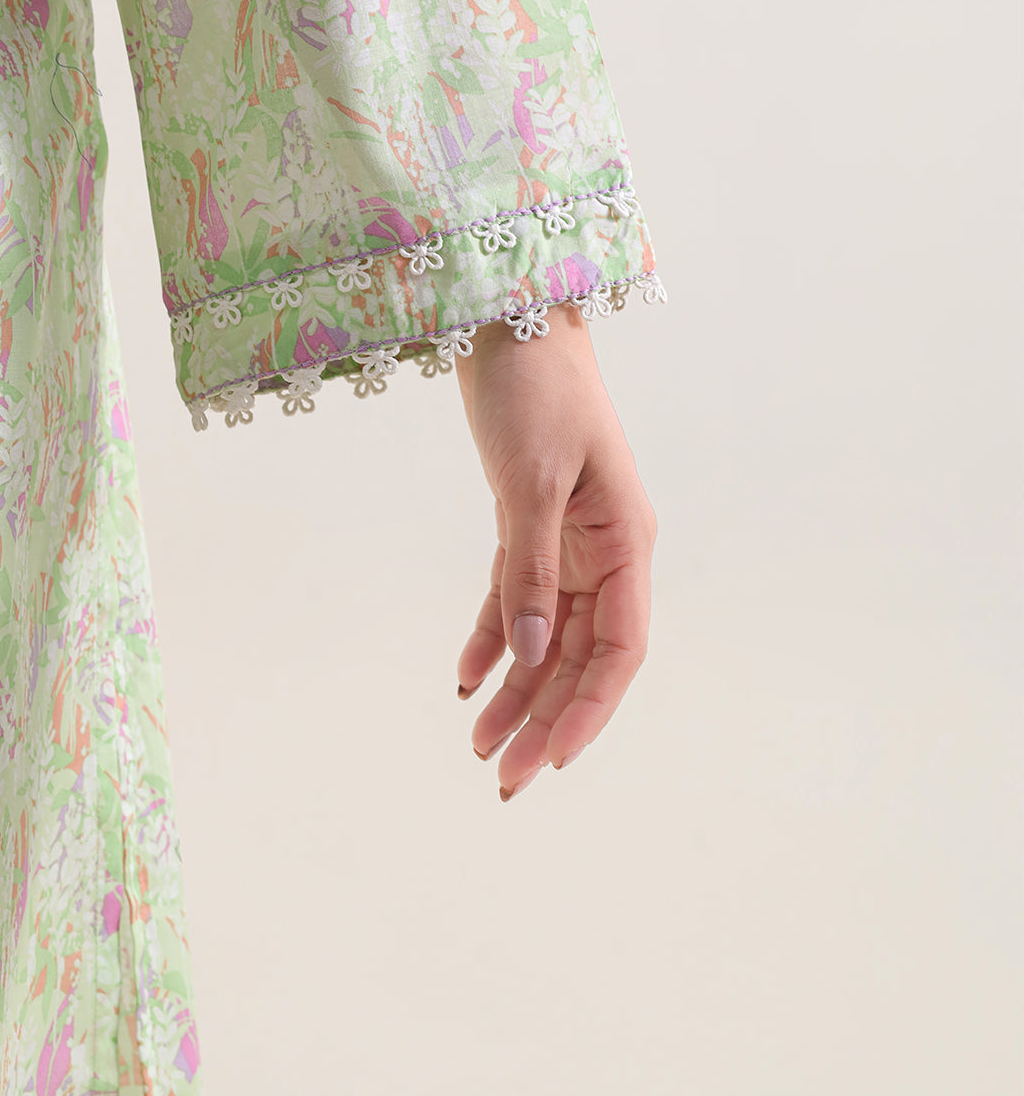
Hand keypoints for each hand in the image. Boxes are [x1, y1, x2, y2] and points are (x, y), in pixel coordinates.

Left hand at [453, 301, 657, 800]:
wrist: (512, 316)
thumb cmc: (537, 388)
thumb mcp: (531, 482)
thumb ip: (530, 572)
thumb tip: (529, 659)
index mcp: (627, 540)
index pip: (619, 648)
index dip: (588, 710)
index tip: (549, 759)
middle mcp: (606, 550)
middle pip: (580, 654)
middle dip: (542, 718)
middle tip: (500, 778)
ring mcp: (569, 539)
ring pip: (546, 635)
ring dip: (516, 690)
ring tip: (478, 744)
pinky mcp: (530, 523)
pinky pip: (515, 597)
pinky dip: (493, 638)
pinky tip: (468, 680)